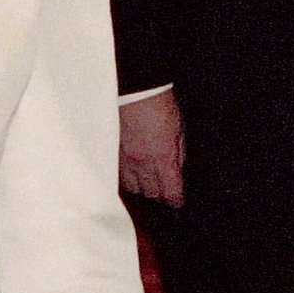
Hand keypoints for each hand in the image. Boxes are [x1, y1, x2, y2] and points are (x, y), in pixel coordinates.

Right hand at [119, 91, 183, 206]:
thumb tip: (178, 171)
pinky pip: (120, 176)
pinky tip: (134, 174)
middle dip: (159, 195)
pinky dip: (129, 179)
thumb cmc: (159, 106)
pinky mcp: (114, 153)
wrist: (135, 91)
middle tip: (164, 191)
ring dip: (142, 188)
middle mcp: (143, 163)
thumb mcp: (179, 130)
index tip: (177, 201)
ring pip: (133, 188)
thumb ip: (178, 154)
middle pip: (151, 193)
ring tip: (148, 183)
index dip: (175, 199)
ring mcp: (125, 159)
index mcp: (163, 157)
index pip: (170, 191)